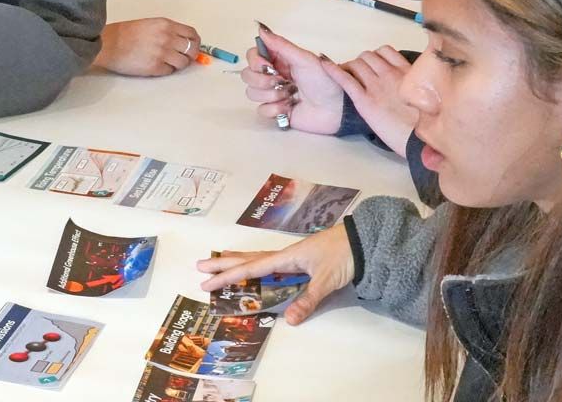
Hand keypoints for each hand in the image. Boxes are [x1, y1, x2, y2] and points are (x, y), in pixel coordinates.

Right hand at [94, 17, 200, 76]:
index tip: (194, 47)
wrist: (108, 44)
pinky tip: (156, 66)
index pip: (192, 34)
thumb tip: (181, 42)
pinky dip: (166, 70)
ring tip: (167, 63)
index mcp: (166, 25)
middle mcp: (167, 38)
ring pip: (183, 63)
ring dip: (178, 65)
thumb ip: (167, 31)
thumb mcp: (149, 24)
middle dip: (190, 55)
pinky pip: (170, 72)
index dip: (196, 42)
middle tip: (183, 58)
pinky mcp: (155, 67)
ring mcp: (162, 53)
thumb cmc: (124, 34)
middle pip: (192, 49)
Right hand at [196, 224, 355, 324]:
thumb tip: (289, 320)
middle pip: (246, 259)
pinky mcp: (298, 259)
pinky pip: (268, 262)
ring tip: (218, 260)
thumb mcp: (326, 280)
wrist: (361, 241)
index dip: (228, 277)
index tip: (207, 282)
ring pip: (255, 258)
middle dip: (223, 264)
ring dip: (235, 260)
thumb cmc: (342, 256)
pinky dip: (253, 263)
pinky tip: (252, 266)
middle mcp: (283, 256)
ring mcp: (290, 256)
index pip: (250, 269)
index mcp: (285, 258)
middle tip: (199, 266)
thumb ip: (307, 300)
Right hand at [241, 27, 345, 133]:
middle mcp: (274, 76)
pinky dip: (276, 109)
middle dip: (262, 81)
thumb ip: (280, 45)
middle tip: (281, 81)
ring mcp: (274, 94)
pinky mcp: (276, 110)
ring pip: (252, 93)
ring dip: (271, 95)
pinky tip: (290, 107)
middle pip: (248, 76)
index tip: (266, 65)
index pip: (252, 56)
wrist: (337, 107)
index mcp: (279, 60)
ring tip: (290, 94)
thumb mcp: (304, 59)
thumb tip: (261, 28)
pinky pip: (262, 110)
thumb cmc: (326, 80)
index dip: (255, 61)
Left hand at [321, 46, 416, 155]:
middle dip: (361, 63)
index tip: (373, 66)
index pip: (386, 51)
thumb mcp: (427, 97)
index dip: (376, 57)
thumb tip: (410, 85)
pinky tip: (323, 64)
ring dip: (350, 67)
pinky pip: (345, 79)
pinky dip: (332, 69)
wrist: (420, 140)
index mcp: (407, 73)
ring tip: (347, 77)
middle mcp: (390, 74)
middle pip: (368, 56)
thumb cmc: (426, 124)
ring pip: (357, 63)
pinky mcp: (364, 101)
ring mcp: (376, 86)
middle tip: (358, 75)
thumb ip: (415, 85)